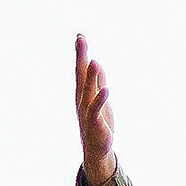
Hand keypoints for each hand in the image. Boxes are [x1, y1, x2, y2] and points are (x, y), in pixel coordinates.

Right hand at [73, 35, 116, 185]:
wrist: (97, 149)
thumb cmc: (98, 123)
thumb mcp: (100, 99)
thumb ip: (97, 82)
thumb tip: (96, 64)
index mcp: (84, 92)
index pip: (82, 69)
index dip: (81, 53)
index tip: (80, 36)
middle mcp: (82, 99)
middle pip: (81, 74)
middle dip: (81, 57)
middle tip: (80, 39)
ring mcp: (86, 110)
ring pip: (87, 90)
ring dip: (90, 76)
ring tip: (93, 61)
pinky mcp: (95, 122)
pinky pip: (96, 109)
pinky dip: (100, 99)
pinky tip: (106, 89)